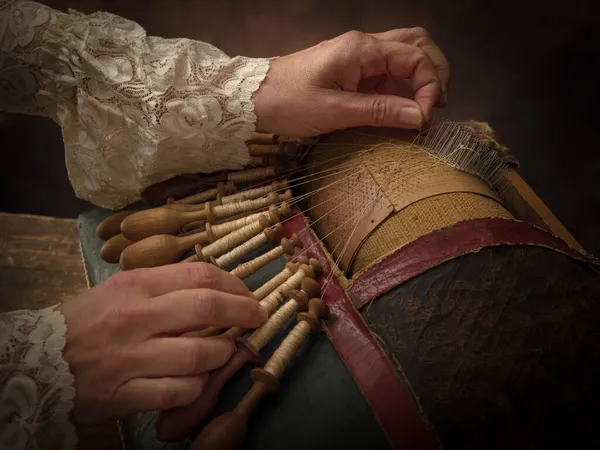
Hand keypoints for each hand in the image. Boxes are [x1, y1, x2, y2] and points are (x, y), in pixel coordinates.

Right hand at [58, 263, 266, 424]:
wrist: (35, 361)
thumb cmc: (85, 322)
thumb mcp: (120, 291)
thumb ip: (163, 286)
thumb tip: (214, 288)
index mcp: (134, 286)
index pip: (199, 275)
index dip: (234, 283)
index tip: (248, 293)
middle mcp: (134, 318)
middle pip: (206, 307)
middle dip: (244, 311)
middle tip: (258, 317)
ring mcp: (130, 358)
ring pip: (199, 355)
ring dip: (222, 353)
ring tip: (225, 351)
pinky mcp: (124, 394)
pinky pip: (178, 392)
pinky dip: (196, 387)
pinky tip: (196, 380)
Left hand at [253, 28, 449, 135]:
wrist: (253, 99)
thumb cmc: (287, 101)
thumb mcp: (335, 111)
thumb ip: (380, 112)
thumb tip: (419, 117)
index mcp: (361, 49)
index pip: (415, 57)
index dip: (430, 86)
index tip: (425, 117)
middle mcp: (364, 46)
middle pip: (417, 44)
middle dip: (435, 73)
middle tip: (437, 106)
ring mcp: (358, 57)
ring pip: (405, 55)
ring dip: (421, 78)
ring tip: (426, 107)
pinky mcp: (352, 71)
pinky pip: (387, 72)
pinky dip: (403, 87)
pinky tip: (405, 108)